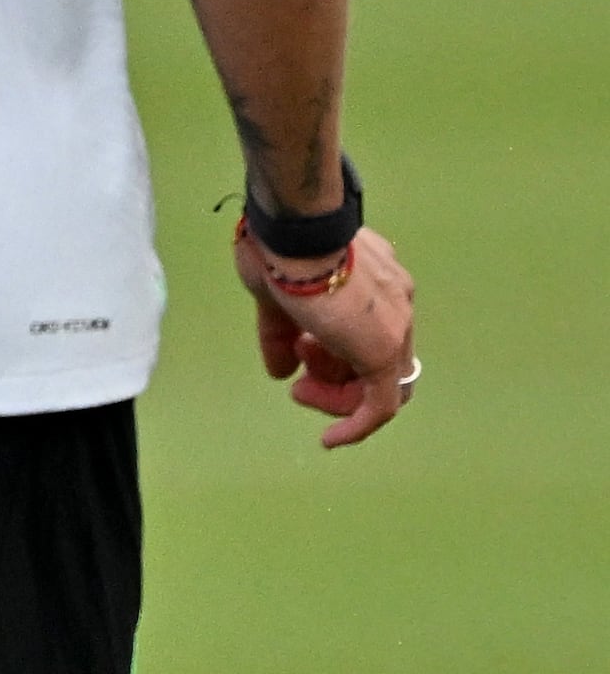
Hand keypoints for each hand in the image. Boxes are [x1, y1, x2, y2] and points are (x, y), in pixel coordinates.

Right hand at [235, 220, 419, 446]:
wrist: (295, 234)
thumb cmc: (279, 250)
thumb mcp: (275, 299)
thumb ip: (281, 338)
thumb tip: (281, 371)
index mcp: (375, 283)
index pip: (368, 334)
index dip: (334, 358)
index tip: (298, 357)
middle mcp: (397, 303)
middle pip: (376, 362)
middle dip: (334, 379)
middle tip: (300, 384)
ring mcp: (397, 324)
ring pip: (378, 384)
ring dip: (336, 396)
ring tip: (301, 388)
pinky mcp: (384, 350)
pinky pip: (381, 405)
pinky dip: (357, 426)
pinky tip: (332, 439)